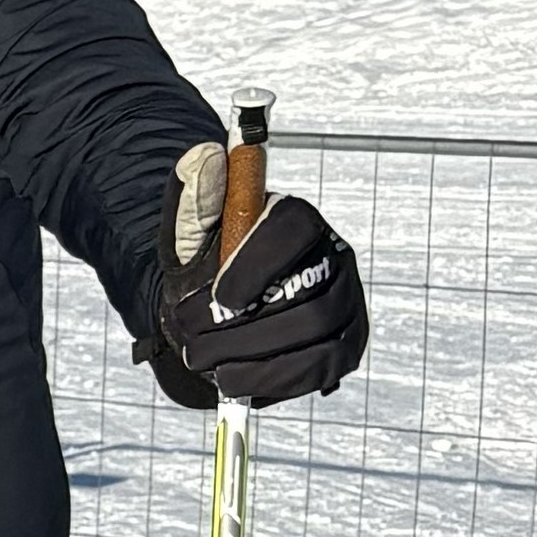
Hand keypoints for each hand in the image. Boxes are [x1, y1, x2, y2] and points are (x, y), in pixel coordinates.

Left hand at [145, 146, 366, 409]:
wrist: (212, 308)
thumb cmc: (205, 264)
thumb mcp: (189, 233)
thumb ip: (194, 199)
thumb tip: (205, 156)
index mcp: (295, 219)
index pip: (292, 228)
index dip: (257, 265)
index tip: (217, 298)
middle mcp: (333, 257)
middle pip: (308, 295)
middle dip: (243, 329)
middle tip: (193, 344)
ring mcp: (347, 304)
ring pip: (315, 333)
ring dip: (252, 356)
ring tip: (205, 362)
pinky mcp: (346, 346)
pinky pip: (321, 368)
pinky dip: (273, 380)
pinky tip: (234, 380)